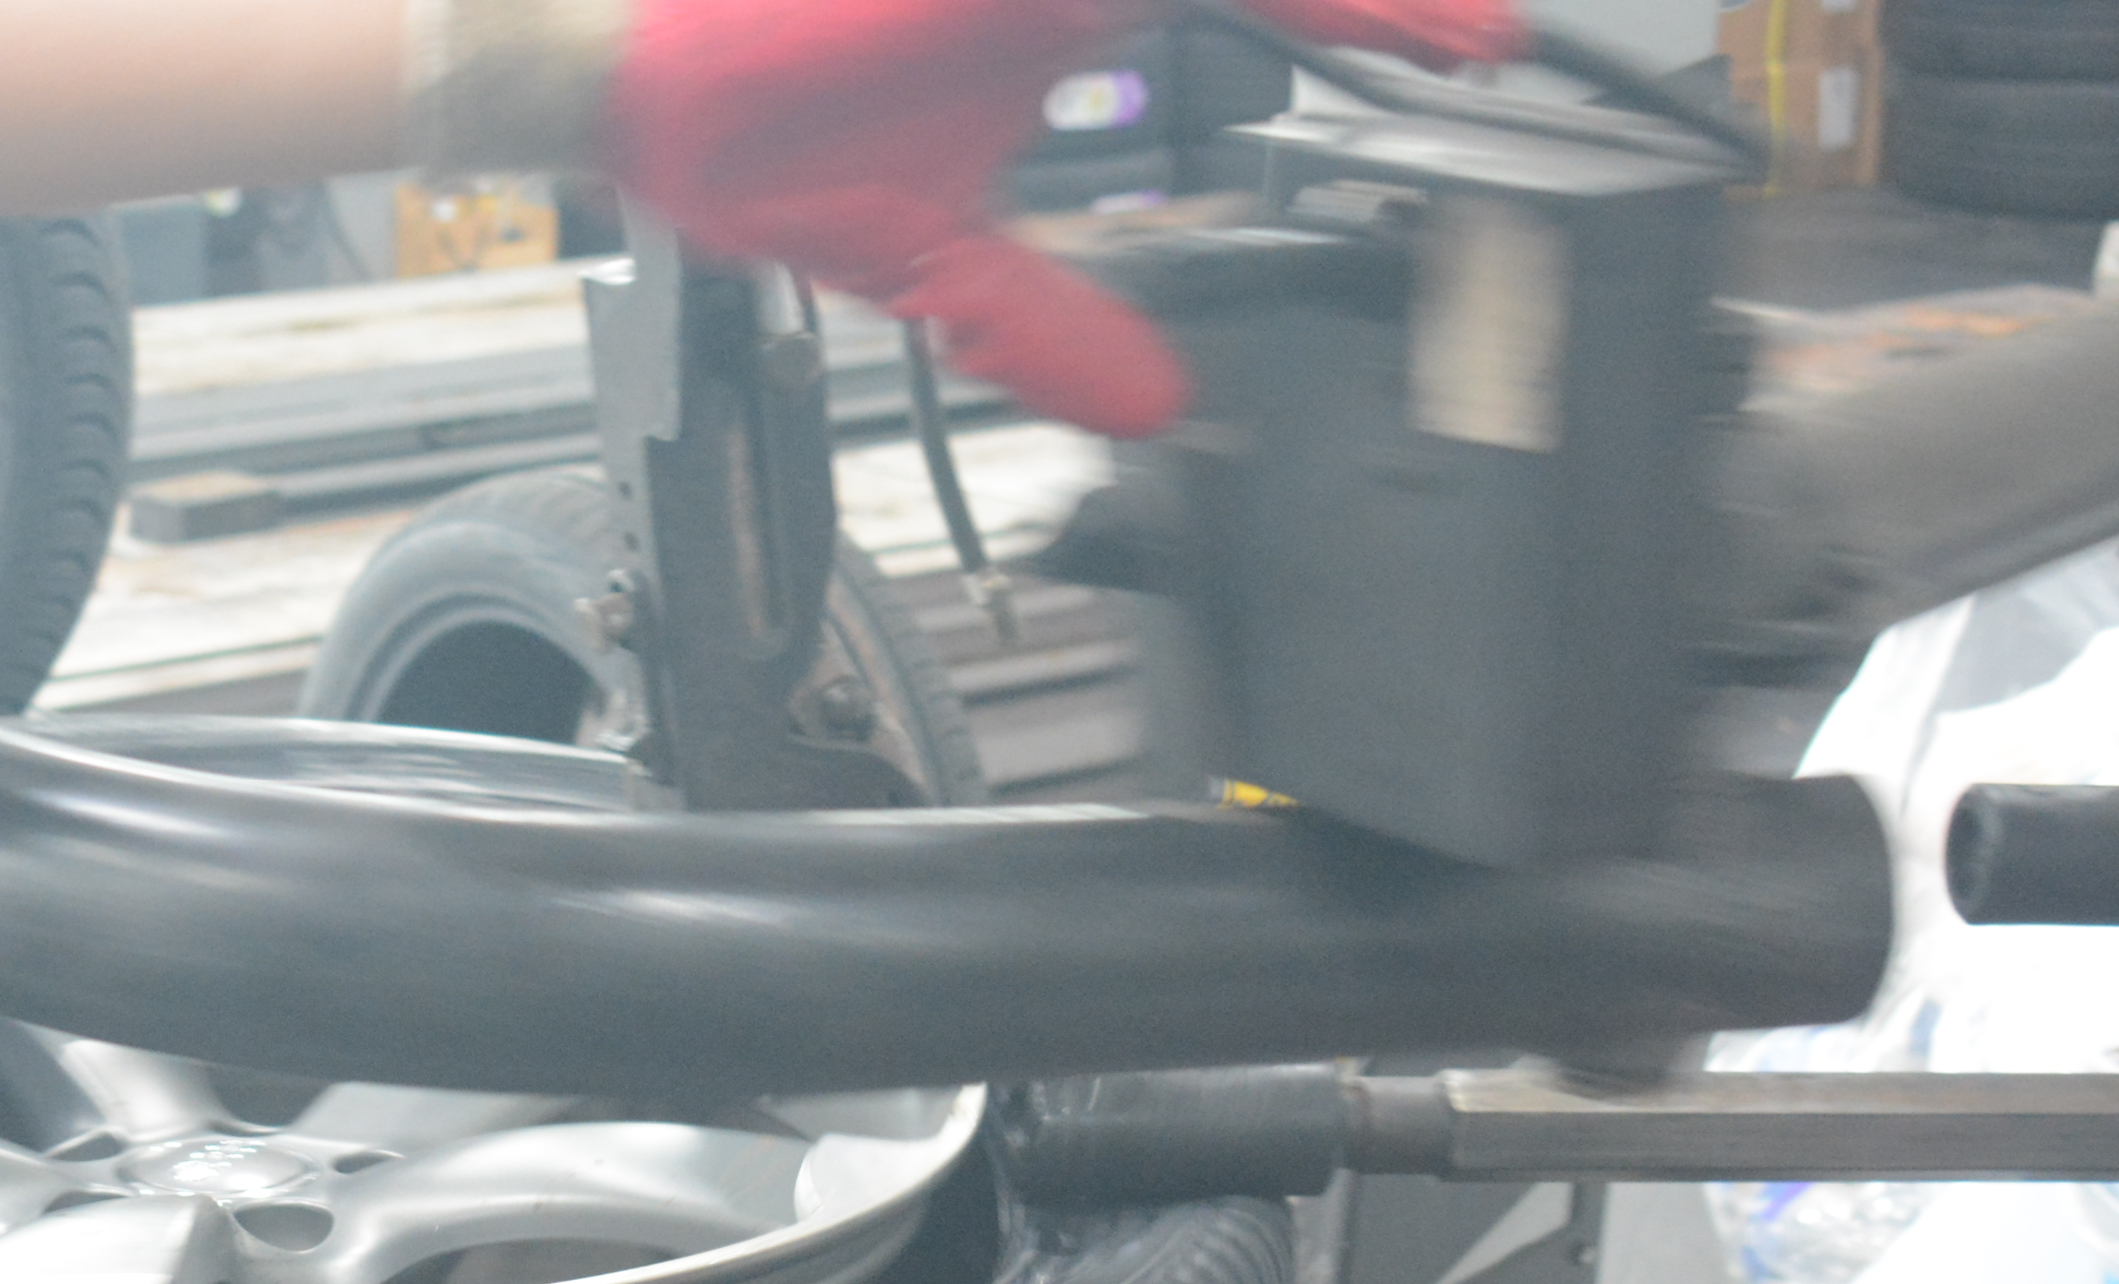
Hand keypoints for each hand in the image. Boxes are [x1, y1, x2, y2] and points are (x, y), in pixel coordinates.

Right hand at [598, 0, 1526, 437]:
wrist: (630, 75)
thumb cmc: (758, 128)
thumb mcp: (934, 255)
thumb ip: (1044, 318)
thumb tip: (1154, 408)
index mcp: (1064, 7)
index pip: (1256, 2)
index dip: (1372, 26)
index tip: (1478, 62)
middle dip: (1380, 6)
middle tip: (1488, 47)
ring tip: (1438, 30)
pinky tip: (1323, 13)